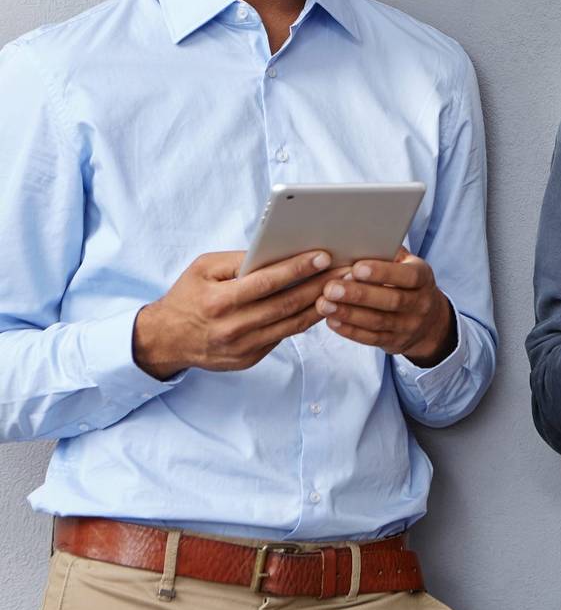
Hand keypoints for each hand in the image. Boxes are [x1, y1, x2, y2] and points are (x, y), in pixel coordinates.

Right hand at [133, 250, 335, 379]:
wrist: (165, 340)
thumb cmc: (187, 296)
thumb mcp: (203, 268)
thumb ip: (239, 260)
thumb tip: (276, 250)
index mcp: (218, 302)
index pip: (266, 283)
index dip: (297, 269)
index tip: (323, 255)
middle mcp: (232, 328)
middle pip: (286, 305)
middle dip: (320, 285)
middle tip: (347, 269)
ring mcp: (242, 348)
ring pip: (291, 324)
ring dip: (321, 304)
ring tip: (343, 286)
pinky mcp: (249, 359)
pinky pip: (283, 336)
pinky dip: (304, 320)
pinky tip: (322, 304)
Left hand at [318, 251, 455, 365]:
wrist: (428, 322)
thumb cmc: (406, 282)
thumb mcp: (407, 265)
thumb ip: (388, 254)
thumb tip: (357, 239)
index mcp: (423, 277)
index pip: (407, 275)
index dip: (383, 272)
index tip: (356, 268)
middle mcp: (420, 303)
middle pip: (391, 300)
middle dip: (359, 295)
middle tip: (331, 288)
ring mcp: (408, 325)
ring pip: (378, 321)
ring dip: (348, 313)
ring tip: (324, 304)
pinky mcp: (395, 342)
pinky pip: (371, 338)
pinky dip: (350, 330)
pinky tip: (332, 321)